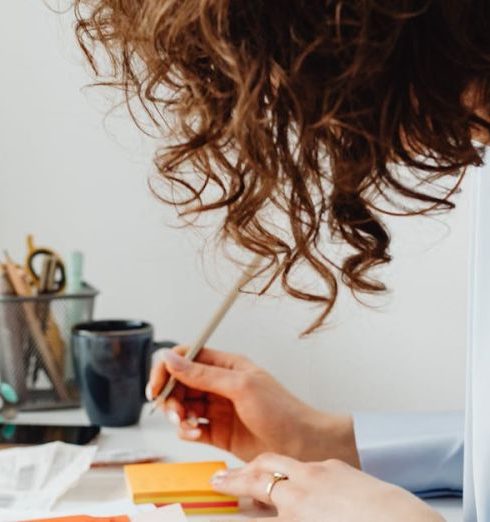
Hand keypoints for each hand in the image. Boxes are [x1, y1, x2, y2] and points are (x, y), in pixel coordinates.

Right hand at [147, 346, 358, 463]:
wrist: (301, 445)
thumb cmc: (280, 410)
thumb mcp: (240, 386)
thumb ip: (203, 374)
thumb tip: (171, 358)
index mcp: (226, 365)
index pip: (186, 357)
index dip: (167, 369)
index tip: (156, 386)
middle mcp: (219, 385)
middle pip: (180, 383)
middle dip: (170, 396)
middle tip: (173, 411)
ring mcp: (217, 408)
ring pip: (182, 406)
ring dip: (177, 415)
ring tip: (187, 424)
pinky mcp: (217, 432)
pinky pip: (191, 427)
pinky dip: (187, 431)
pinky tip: (196, 433)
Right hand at [211, 453, 444, 521]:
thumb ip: (277, 517)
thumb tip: (260, 511)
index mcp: (298, 500)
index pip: (254, 484)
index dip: (231, 482)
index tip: (217, 482)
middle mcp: (310, 478)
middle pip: (267, 463)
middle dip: (246, 469)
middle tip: (232, 476)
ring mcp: (329, 470)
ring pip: (290, 464)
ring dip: (273, 471)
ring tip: (265, 483)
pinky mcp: (346, 471)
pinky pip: (313, 468)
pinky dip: (299, 474)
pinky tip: (304, 488)